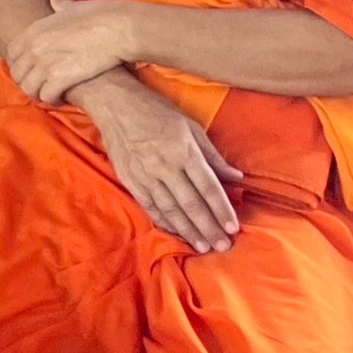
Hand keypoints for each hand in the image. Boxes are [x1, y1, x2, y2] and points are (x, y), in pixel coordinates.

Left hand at [8, 1, 136, 104]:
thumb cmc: (100, 16)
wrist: (118, 28)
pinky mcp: (59, 78)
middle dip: (28, 83)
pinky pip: (46, 96)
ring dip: (39, 94)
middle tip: (42, 86)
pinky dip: (53, 100)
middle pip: (17, 75)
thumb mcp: (72, 6)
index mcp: (34, 31)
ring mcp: (45, 63)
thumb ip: (59, 2)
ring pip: (28, 89)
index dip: (21, 66)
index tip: (33, 71)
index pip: (11, 55)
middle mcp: (34, 47)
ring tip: (52, 94)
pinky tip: (63, 97)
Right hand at [74, 75, 243, 253]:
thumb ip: (212, 155)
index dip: (221, 209)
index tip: (232, 228)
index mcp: (183, 151)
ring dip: (188, 231)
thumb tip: (236, 177)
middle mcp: (165, 166)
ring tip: (203, 246)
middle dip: (208, 227)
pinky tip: (177, 232)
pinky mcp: (130, 180)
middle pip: (191, 204)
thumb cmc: (157, 112)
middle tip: (223, 246)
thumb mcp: (191, 127)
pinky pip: (150, 206)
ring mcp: (145, 175)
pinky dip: (164, 222)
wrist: (116, 106)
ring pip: (170, 210)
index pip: (207, 187)